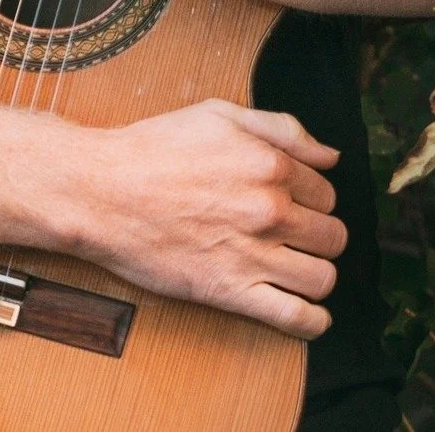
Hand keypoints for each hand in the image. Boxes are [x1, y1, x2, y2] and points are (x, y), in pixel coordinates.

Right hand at [73, 99, 346, 337]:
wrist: (102, 190)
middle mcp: (270, 209)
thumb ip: (282, 127)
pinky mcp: (230, 291)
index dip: (313, 196)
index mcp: (270, 163)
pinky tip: (309, 313)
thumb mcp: (219, 113)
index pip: (327, 190)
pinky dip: (313, 321)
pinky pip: (296, 318)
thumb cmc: (155, 148)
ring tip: (298, 267)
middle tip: (295, 233)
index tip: (294, 201)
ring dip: (318, 273)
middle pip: (332, 235)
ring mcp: (253, 253)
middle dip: (320, 234)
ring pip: (323, 277)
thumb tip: (331, 155)